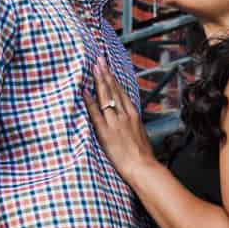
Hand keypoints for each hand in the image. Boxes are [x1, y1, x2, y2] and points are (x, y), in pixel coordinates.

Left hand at [83, 61, 157, 179]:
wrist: (143, 167)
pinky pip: (96, 114)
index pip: (122, 92)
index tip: (108, 69)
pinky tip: (85, 93)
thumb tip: (128, 120)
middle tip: (99, 60)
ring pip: (106, 97)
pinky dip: (90, 102)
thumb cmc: (143, 156)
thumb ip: (132, 124)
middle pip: (114, 90)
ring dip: (99, 81)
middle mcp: (125, 114)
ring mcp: (115, 122)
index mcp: (133, 114)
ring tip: (93, 68)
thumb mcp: (140, 134)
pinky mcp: (106, 132)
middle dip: (106, 74)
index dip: (114, 80)